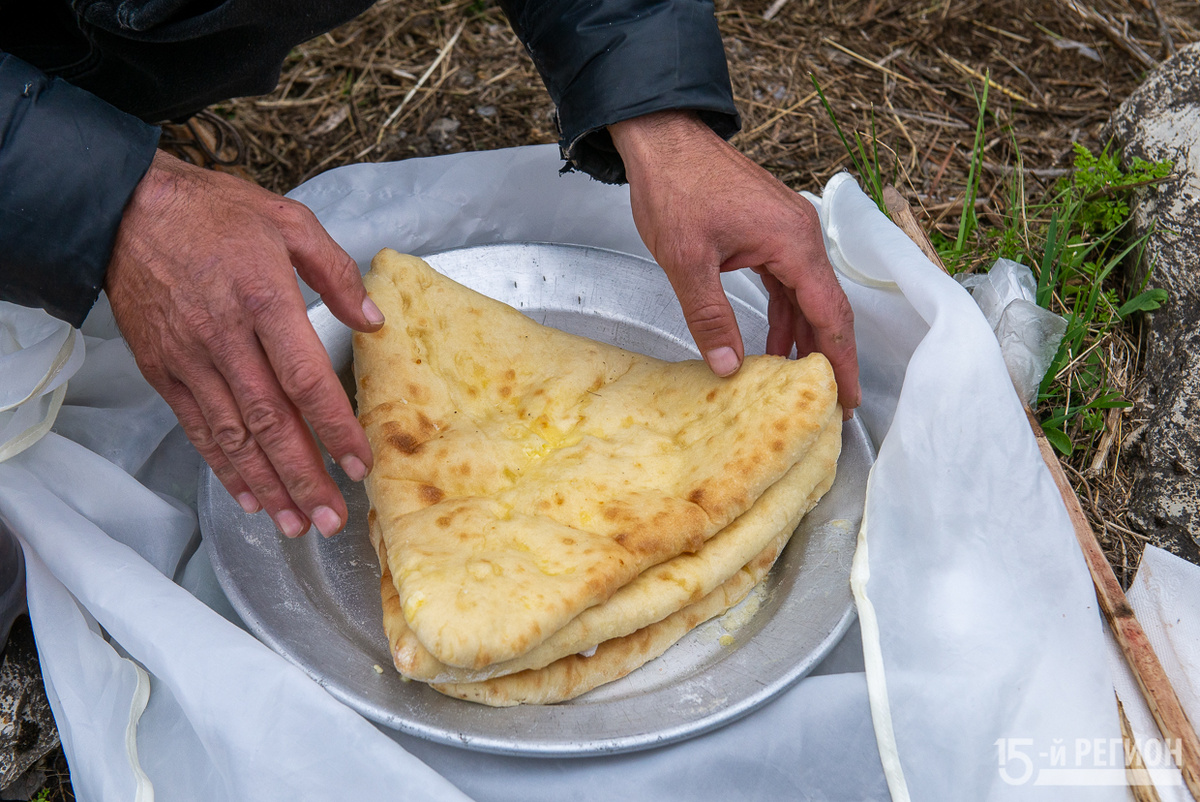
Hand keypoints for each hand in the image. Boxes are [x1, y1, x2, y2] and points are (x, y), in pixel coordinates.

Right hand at [106, 150, 382, 537]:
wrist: (125, 211)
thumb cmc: (214, 213)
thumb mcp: (288, 221)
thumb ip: (336, 272)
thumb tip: (373, 320)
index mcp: (264, 300)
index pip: (305, 380)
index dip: (334, 427)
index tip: (359, 463)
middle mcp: (226, 339)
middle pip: (271, 422)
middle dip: (304, 477)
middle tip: (332, 519)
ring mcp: (191, 360)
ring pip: (234, 436)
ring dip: (268, 485)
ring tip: (297, 524)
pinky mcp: (164, 372)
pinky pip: (198, 429)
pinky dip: (225, 468)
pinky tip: (250, 497)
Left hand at [609, 111, 860, 413]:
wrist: (664, 140)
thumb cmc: (675, 188)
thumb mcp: (687, 261)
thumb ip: (709, 316)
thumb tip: (727, 366)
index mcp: (792, 241)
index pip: (829, 313)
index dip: (840, 360)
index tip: (848, 398)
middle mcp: (801, 234)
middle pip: (826, 306)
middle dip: (829, 354)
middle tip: (831, 401)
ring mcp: (787, 230)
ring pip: (806, 294)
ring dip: (803, 335)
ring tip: (798, 379)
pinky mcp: (770, 229)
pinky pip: (787, 280)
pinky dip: (785, 311)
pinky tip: (775, 340)